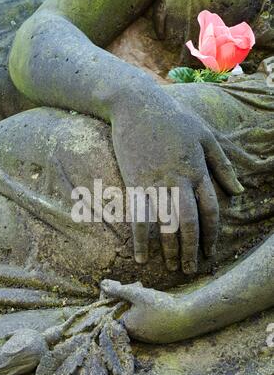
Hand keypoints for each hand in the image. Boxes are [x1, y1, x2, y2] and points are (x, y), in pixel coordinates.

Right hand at [111, 87, 242, 273]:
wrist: (136, 104)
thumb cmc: (173, 118)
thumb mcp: (205, 136)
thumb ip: (223, 165)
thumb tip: (240, 191)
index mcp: (198, 170)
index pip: (210, 210)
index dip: (212, 234)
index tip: (211, 252)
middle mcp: (179, 180)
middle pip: (189, 223)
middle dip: (192, 249)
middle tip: (191, 270)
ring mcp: (155, 182)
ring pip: (164, 224)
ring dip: (169, 249)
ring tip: (172, 267)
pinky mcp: (134, 182)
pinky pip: (138, 217)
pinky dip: (140, 239)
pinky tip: (142, 256)